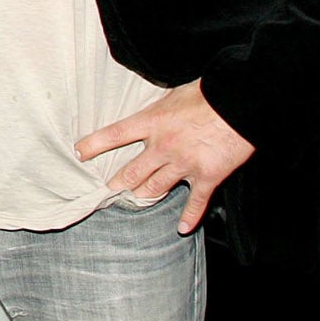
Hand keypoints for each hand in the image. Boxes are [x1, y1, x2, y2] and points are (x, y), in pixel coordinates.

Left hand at [76, 80, 254, 233]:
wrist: (239, 103)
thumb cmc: (208, 92)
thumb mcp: (172, 94)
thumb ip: (160, 108)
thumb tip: (153, 111)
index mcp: (152, 122)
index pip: (114, 135)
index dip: (94, 145)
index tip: (80, 153)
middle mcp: (163, 146)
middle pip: (133, 171)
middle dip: (119, 181)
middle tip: (109, 188)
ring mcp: (184, 164)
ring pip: (156, 187)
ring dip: (144, 195)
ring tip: (136, 199)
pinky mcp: (208, 176)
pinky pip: (196, 201)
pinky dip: (190, 216)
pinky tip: (182, 227)